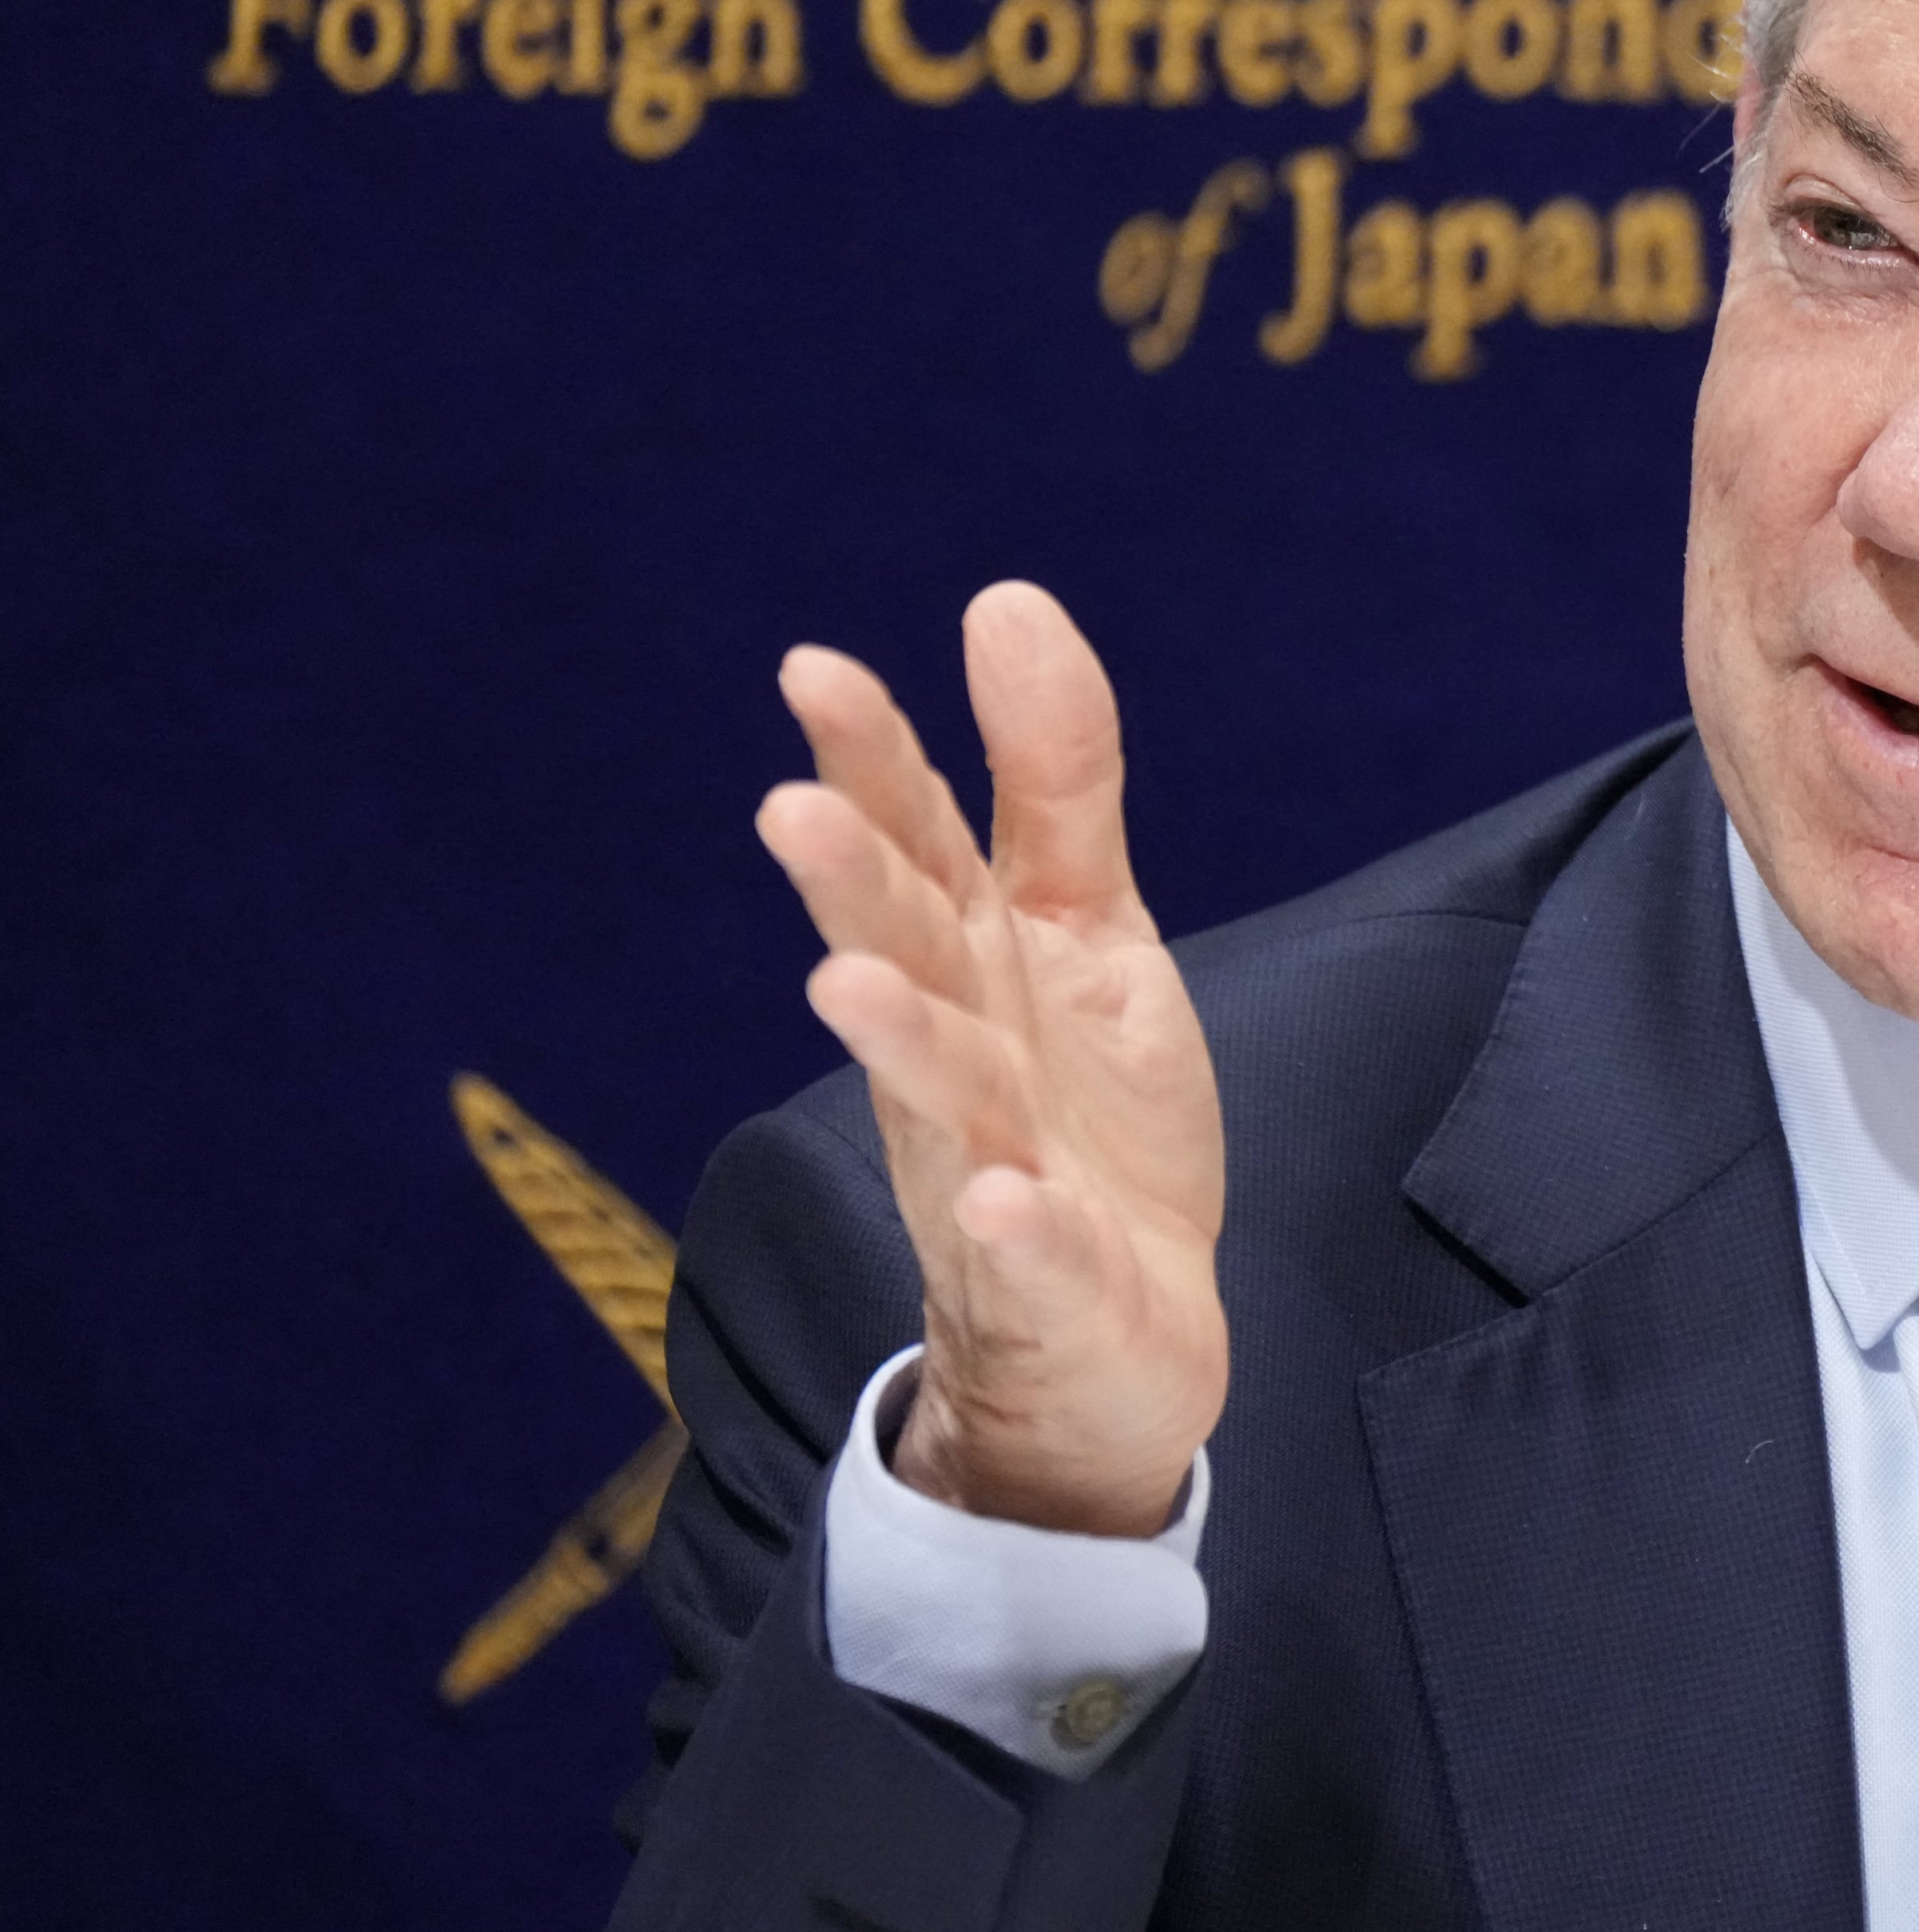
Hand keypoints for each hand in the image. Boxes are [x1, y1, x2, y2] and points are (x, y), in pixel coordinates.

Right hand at [753, 582, 1225, 1535]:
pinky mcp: (1047, 1284)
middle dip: (854, 887)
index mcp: (973, 962)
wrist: (1109, 1334)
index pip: (913, 844)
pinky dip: (1012, 1229)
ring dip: (899, 1039)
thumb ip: (1051, 776)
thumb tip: (1003, 597)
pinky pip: (1023, 1256)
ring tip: (846, 981)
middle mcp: (958, 1058)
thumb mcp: (1084, 925)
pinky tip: (998, 1198)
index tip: (815, 667)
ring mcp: (991, 1172)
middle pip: (906, 957)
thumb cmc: (1080, 1109)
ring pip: (941, 1099)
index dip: (869, 759)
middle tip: (796, 806)